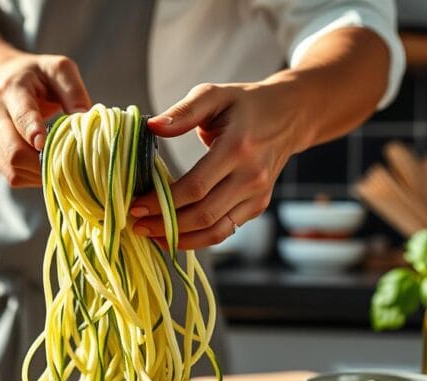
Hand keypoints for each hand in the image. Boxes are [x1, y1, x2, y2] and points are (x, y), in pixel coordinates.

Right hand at [0, 54, 90, 186]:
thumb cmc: (36, 76)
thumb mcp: (56, 69)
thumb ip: (72, 89)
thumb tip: (85, 116)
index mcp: (12, 91)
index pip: (22, 115)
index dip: (33, 131)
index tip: (44, 144)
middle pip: (15, 151)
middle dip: (44, 163)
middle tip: (71, 164)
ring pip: (14, 169)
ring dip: (40, 174)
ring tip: (61, 165)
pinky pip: (13, 176)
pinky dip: (33, 178)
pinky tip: (46, 167)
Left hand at [129, 80, 306, 248]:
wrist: (290, 115)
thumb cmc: (244, 103)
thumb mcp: (214, 94)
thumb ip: (184, 111)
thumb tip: (152, 126)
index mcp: (237, 148)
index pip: (195, 186)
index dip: (163, 201)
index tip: (135, 205)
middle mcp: (251, 176)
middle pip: (203, 214)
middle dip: (166, 224)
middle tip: (137, 225)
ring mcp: (257, 195)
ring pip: (215, 231)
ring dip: (180, 238)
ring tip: (152, 236)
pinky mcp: (258, 206)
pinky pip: (225, 231)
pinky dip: (198, 239)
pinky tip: (175, 235)